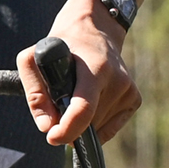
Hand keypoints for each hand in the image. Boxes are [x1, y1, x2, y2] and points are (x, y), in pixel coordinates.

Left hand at [19, 0, 136, 143]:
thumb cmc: (60, 46)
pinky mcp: (135, 99)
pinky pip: (110, 127)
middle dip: (68, 124)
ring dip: (81, 123)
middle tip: (55, 108)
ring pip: (99, 127)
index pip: (84, 108)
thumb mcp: (33, 59)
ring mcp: (129, 90)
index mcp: (95, 68)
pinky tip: (88, 103)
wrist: (94, 30)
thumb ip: (34, 93)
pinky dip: (94, 124)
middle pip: (89, 121)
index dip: (68, 129)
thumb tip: (46, 126)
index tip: (52, 137)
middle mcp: (117, 80)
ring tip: (73, 96)